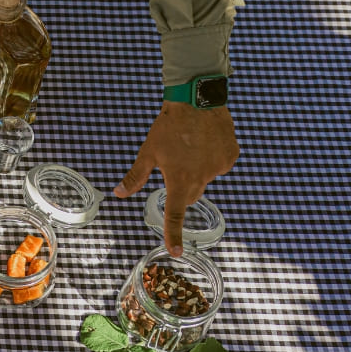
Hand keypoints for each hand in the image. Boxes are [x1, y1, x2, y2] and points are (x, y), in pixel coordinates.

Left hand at [114, 102, 238, 255]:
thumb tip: (119, 194)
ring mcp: (219, 167)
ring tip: (190, 146)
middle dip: (182, 188)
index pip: (175, 214)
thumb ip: (135, 177)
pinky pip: (219, 165)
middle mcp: (201, 178)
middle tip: (174, 165)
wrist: (197, 99)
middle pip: (190, 195)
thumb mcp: (148, 152)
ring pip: (205, 179)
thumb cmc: (168, 126)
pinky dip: (211, 158)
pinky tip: (205, 141)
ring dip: (197, 170)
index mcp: (179, 180)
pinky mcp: (231, 156)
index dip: (174, 234)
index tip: (176, 252)